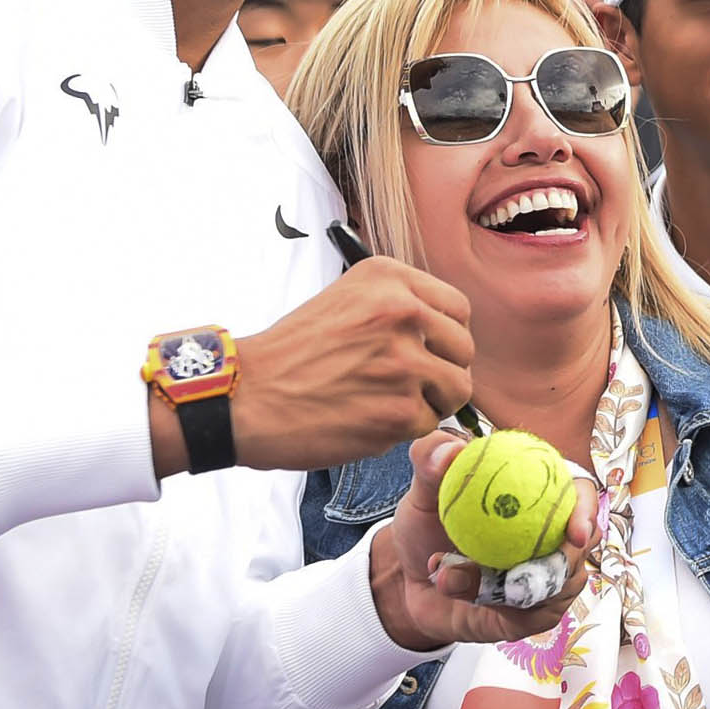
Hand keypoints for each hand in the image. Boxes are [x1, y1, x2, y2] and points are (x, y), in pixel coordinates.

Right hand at [203, 259, 473, 476]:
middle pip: (464, 349)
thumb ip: (398, 306)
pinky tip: (367, 419)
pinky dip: (404, 429)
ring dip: (430, 402)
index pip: (458, 308)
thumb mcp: (346, 300)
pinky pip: (428, 423)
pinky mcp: (400, 410)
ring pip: (456, 389)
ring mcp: (405, 362)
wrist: (245, 396)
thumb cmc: (291, 353)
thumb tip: (446, 332)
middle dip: (443, 371)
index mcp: (390, 279)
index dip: (447, 336)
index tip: (429, 352)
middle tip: (408, 384)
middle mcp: (403, 313)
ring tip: (389, 403)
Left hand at [374, 431, 597, 650]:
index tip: (575, 533)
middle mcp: (554, 536)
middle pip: (583, 547)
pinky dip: (494, 603)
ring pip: (556, 586)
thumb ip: (430, 460)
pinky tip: (460, 592)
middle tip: (519, 572)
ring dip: (503, 585)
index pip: (582, 495)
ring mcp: (549, 577)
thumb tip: (450, 449)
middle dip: (562, 562)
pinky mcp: (535, 613)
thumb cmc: (425, 530)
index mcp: (542, 495)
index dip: (586, 511)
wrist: (407, 583)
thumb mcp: (421, 492)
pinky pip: (531, 613)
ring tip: (449, 575)